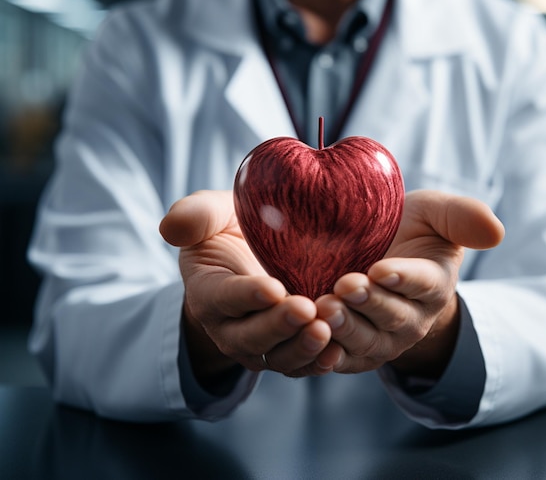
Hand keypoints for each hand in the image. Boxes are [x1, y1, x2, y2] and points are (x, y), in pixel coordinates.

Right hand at [159, 191, 339, 385]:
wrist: (252, 254)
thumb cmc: (233, 229)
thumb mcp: (213, 215)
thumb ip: (195, 215)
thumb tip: (171, 226)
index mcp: (208, 289)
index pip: (224, 297)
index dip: (247, 295)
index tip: (274, 288)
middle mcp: (229, 325)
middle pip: (250, 336)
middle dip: (278, 326)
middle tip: (306, 310)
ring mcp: (258, 343)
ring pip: (276, 357)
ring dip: (300, 349)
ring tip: (325, 331)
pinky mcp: (285, 350)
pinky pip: (299, 366)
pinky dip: (317, 364)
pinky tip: (338, 352)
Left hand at [315, 190, 503, 378]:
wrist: (380, 255)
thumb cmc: (410, 229)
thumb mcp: (434, 213)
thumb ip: (462, 216)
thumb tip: (496, 231)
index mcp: (433, 282)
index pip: (423, 284)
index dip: (404, 278)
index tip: (381, 269)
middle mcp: (412, 317)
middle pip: (393, 317)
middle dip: (370, 304)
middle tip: (344, 286)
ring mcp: (384, 338)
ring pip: (367, 342)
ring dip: (346, 329)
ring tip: (324, 309)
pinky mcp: (356, 351)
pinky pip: (344, 360)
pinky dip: (327, 356)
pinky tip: (313, 342)